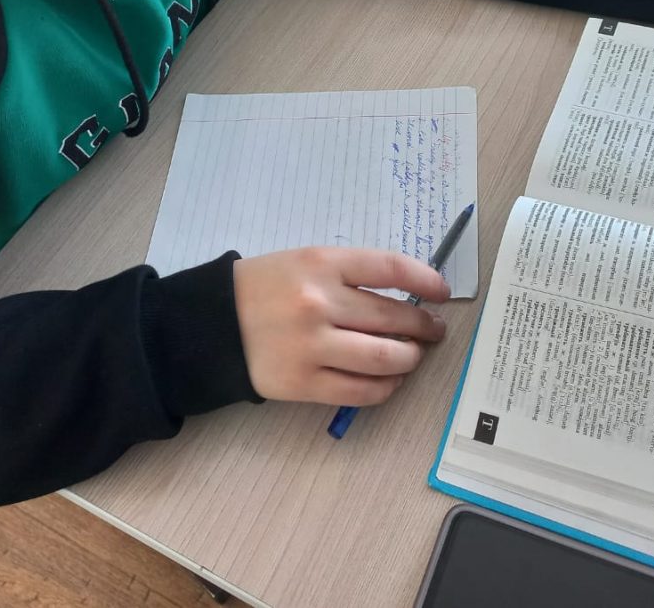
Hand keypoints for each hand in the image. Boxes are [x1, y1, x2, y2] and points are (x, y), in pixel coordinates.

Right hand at [232, 246, 448, 405]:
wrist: (211, 323)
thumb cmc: (264, 287)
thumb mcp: (304, 262)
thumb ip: (350, 275)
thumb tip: (407, 298)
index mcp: (321, 264)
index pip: (391, 268)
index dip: (426, 281)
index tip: (442, 293)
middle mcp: (319, 303)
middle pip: (393, 317)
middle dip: (423, 326)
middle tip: (433, 331)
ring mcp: (312, 346)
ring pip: (384, 358)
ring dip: (409, 359)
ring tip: (412, 356)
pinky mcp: (303, 383)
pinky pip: (360, 391)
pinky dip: (385, 388)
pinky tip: (390, 381)